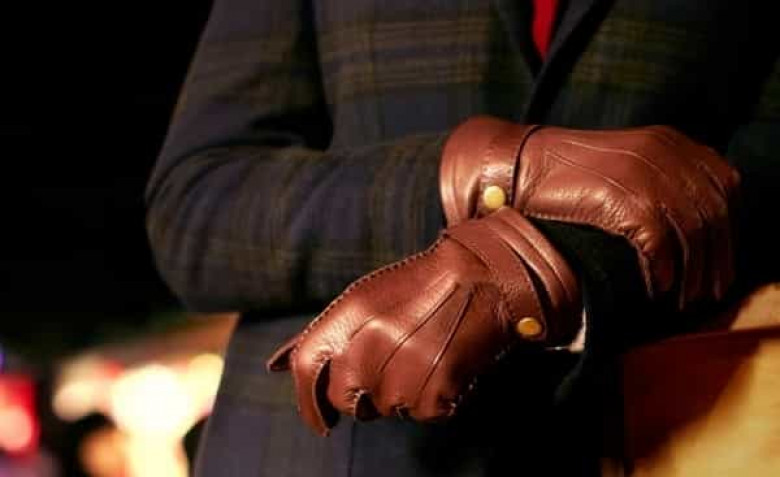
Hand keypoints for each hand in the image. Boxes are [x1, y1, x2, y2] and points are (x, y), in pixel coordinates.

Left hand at [266, 208, 580, 434]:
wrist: (481, 277)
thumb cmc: (417, 287)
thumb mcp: (361, 299)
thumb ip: (315, 334)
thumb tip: (273, 366)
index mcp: (346, 319)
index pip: (306, 371)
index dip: (308, 404)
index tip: (321, 422)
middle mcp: (366, 349)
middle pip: (346, 401)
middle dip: (362, 397)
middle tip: (391, 371)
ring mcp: (400, 374)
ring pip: (385, 409)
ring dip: (399, 394)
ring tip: (422, 357)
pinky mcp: (433, 395)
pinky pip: (422, 413)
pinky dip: (433, 398)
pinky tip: (444, 366)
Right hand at [441, 119, 740, 306]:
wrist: (520, 166)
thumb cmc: (565, 172)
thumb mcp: (623, 163)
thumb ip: (657, 177)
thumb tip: (685, 222)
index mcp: (668, 142)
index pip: (724, 186)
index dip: (727, 229)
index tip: (720, 260)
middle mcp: (663, 153)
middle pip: (713, 213)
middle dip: (715, 258)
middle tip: (708, 291)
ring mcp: (644, 173)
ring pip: (692, 231)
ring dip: (691, 272)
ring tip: (683, 298)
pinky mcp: (622, 198)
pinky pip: (659, 242)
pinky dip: (662, 269)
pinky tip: (657, 287)